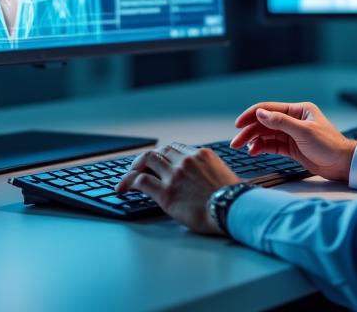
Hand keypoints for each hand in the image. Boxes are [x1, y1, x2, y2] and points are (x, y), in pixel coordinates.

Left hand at [114, 142, 240, 235]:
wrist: (233, 209)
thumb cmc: (234, 199)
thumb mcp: (226, 176)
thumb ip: (213, 172)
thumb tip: (212, 180)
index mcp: (202, 155)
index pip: (176, 148)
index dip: (164, 155)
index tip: (158, 162)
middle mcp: (186, 161)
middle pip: (159, 152)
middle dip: (147, 160)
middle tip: (139, 168)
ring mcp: (175, 175)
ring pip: (146, 160)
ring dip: (134, 167)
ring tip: (127, 177)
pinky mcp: (166, 192)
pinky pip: (140, 180)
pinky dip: (127, 182)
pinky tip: (122, 188)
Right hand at [229, 101, 356, 180]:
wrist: (342, 164)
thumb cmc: (329, 145)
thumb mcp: (304, 132)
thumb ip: (280, 122)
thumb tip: (260, 113)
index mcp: (298, 110)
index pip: (269, 109)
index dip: (252, 115)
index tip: (238, 124)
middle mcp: (293, 120)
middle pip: (265, 123)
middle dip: (249, 131)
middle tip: (235, 142)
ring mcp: (291, 134)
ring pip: (266, 134)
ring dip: (253, 140)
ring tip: (242, 148)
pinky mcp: (291, 147)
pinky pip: (272, 145)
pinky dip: (261, 148)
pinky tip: (254, 152)